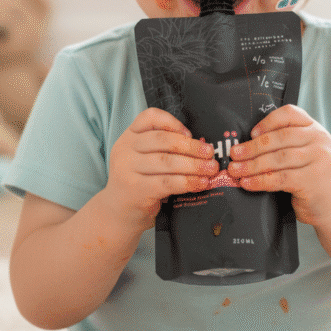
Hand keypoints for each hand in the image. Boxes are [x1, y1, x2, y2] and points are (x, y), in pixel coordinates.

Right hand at [104, 108, 218, 226]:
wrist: (119, 212)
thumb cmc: (140, 181)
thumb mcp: (144, 158)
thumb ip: (164, 148)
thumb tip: (201, 145)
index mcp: (129, 136)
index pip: (149, 117)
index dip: (172, 122)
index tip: (190, 134)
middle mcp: (125, 149)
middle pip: (163, 140)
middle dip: (191, 146)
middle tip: (210, 153)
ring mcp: (127, 169)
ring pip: (167, 162)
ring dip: (194, 165)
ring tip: (211, 169)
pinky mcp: (135, 190)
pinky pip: (167, 182)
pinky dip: (188, 182)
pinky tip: (201, 183)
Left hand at [227, 105, 330, 225]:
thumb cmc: (310, 176)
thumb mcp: (304, 153)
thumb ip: (285, 143)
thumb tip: (246, 142)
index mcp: (315, 128)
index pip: (290, 114)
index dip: (268, 122)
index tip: (251, 133)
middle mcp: (319, 140)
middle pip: (279, 138)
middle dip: (252, 147)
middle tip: (234, 154)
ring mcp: (318, 160)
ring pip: (277, 159)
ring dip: (252, 165)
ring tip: (235, 170)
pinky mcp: (312, 181)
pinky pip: (280, 178)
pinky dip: (260, 181)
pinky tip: (247, 183)